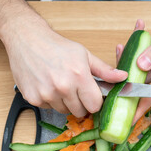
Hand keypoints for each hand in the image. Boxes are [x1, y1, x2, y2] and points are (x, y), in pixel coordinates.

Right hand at [2, 21, 127, 116]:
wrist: (27, 39)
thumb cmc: (57, 46)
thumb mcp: (84, 55)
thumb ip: (104, 70)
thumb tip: (123, 77)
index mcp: (79, 76)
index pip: (95, 105)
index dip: (95, 102)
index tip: (92, 96)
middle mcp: (63, 87)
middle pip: (80, 111)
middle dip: (81, 103)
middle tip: (76, 89)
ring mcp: (47, 94)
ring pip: (64, 111)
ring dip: (65, 102)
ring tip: (61, 85)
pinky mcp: (33, 98)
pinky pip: (48, 108)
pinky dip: (50, 100)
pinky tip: (48, 85)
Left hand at [132, 7, 150, 122]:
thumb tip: (139, 65)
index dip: (138, 108)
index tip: (126, 120)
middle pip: (143, 84)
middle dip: (126, 82)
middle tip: (110, 81)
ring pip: (143, 71)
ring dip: (131, 60)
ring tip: (121, 46)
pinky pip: (149, 59)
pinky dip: (140, 50)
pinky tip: (135, 36)